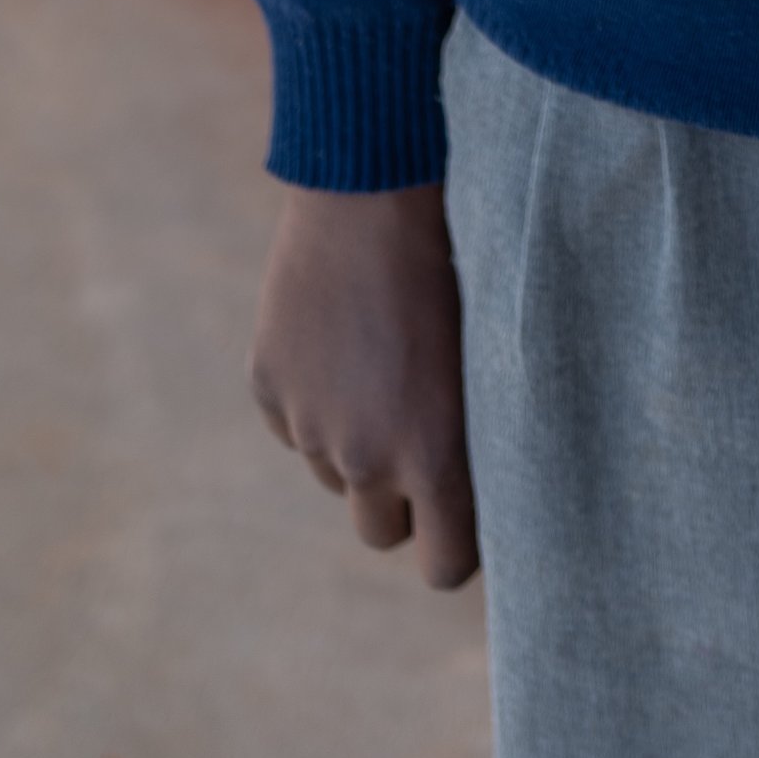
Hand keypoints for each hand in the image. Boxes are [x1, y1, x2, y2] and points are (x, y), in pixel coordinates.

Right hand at [250, 184, 478, 587]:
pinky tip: (343, 336)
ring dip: (358, 441)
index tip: (467, 509)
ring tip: (387, 361)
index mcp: (434, 457)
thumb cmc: (463, 260)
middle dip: (403, 500)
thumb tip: (488, 488)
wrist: (377, 190)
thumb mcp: (490, 355)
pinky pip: (295, 423)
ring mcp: (309, 425)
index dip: (456, 542)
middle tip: (424, 436)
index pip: (444, 567)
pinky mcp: (268, 387)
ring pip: (338, 473)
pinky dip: (314, 397)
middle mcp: (365, 458)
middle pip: (382, 532)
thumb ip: (479, 433)